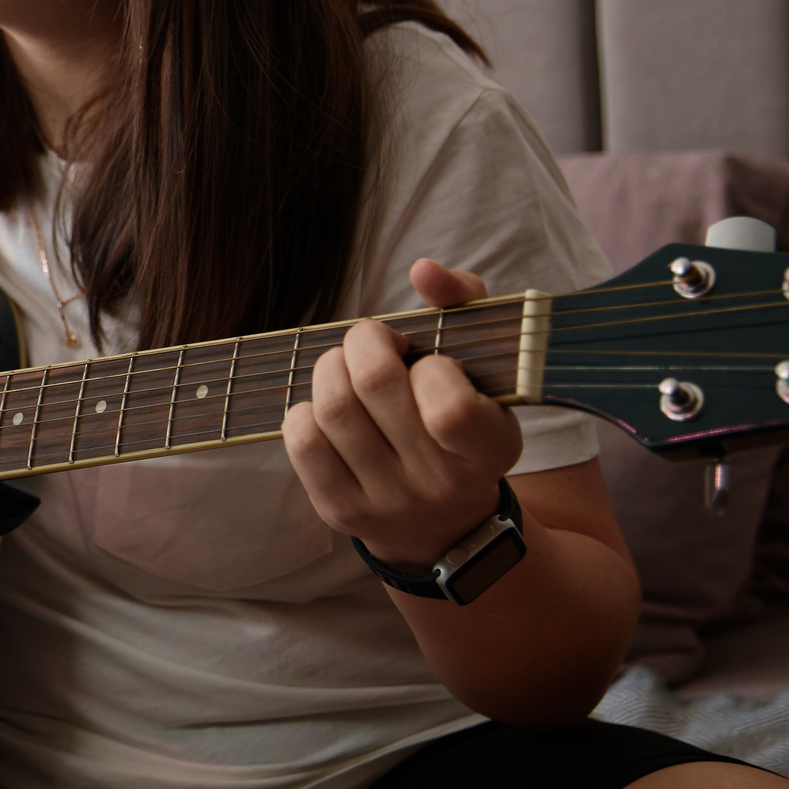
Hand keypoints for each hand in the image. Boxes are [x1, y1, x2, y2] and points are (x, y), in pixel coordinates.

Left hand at [282, 258, 524, 572]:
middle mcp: (439, 483)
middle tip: (371, 340)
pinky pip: (301, 441)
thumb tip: (423, 269)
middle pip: (373, 387)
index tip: (429, 361)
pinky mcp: (340, 510)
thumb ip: (464, 304)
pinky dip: (306, 408)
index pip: (448, 406)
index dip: (429, 367)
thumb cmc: (462, 418)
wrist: (443, 519)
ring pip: (332, 409)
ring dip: (330, 368)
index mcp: (487, 448)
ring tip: (346, 367)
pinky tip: (331, 407)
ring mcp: (387, 501)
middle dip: (364, 342)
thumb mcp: (485, 365)